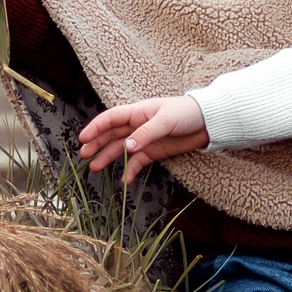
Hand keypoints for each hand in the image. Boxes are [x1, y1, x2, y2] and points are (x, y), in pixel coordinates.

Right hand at [77, 94, 207, 182]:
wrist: (207, 123)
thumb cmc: (186, 113)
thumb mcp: (165, 120)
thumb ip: (146, 133)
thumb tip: (127, 146)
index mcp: (137, 112)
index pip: (110, 118)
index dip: (96, 127)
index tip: (83, 138)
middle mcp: (137, 125)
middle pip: (111, 134)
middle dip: (97, 144)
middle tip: (84, 155)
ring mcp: (144, 139)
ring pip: (121, 149)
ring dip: (108, 157)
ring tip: (95, 168)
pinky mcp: (153, 152)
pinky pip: (138, 162)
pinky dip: (130, 170)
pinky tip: (124, 179)